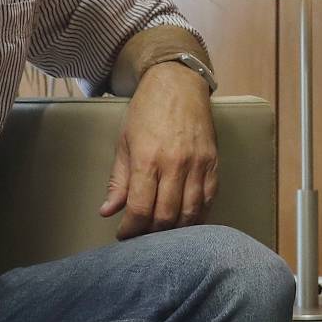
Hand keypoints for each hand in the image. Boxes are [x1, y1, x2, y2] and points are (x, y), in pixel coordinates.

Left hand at [100, 62, 218, 238]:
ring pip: (190, 213)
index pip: (139, 208)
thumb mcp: (124, 143)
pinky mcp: (213, 163)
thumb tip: (107, 211)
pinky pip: (208, 199)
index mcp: (147, 159)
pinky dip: (198, 216)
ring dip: (176, 231)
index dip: (131, 229)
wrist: (177, 83)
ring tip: (163, 234)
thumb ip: (118, 180)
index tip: (124, 236)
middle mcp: (174, 164)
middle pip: (165, 216)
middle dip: (152, 234)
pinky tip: (186, 222)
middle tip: (143, 238)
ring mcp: (197, 164)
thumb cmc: (146, 111)